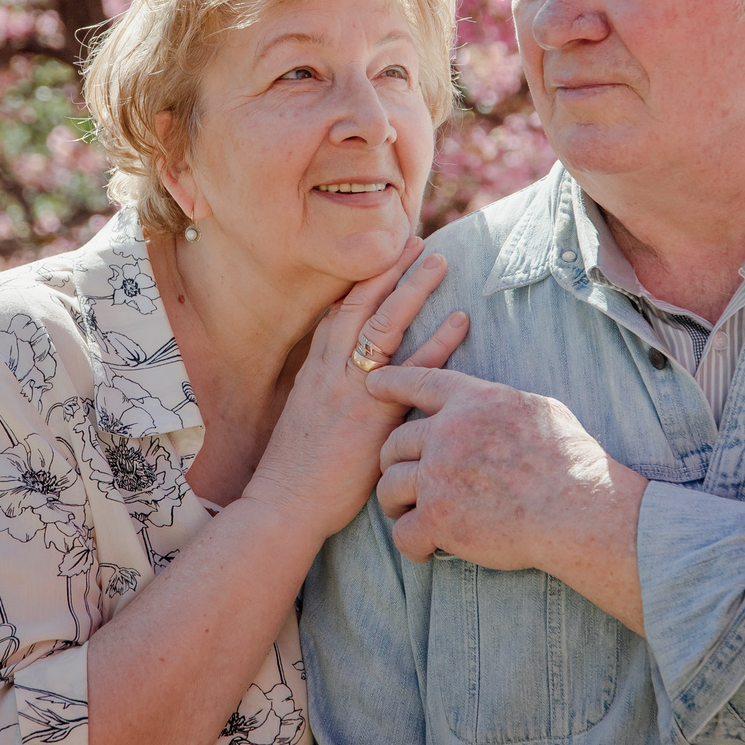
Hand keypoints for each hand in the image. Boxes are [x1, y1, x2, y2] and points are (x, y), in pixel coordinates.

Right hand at [244, 242, 469, 540]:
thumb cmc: (294, 474)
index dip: (360, 282)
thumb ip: (321, 396)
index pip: (336, 313)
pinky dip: (438, 341)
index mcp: (312, 371)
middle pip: (359, 304)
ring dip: (413, 288)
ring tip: (439, 261)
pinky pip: (413, 368)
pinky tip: (460, 320)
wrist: (284, 503)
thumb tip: (337, 387)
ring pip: (383, 322)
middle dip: (386, 268)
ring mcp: (351, 388)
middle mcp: (329, 369)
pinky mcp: (374, 412)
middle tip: (414, 241)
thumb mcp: (301, 421)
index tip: (380, 256)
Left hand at [366, 365, 641, 578]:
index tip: (372, 385)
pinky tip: (428, 549)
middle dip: (395, 465)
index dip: (392, 382)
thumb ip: (501, 404)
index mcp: (472, 402)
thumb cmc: (573, 462)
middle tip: (406, 483)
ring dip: (397, 505)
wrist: (582, 510)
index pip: (420, 383)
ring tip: (411, 517)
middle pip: (394, 444)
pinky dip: (413, 544)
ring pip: (389, 488)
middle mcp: (448, 434)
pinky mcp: (439, 519)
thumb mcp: (539, 411)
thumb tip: (490, 403)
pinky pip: (403, 533)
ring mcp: (439, 477)